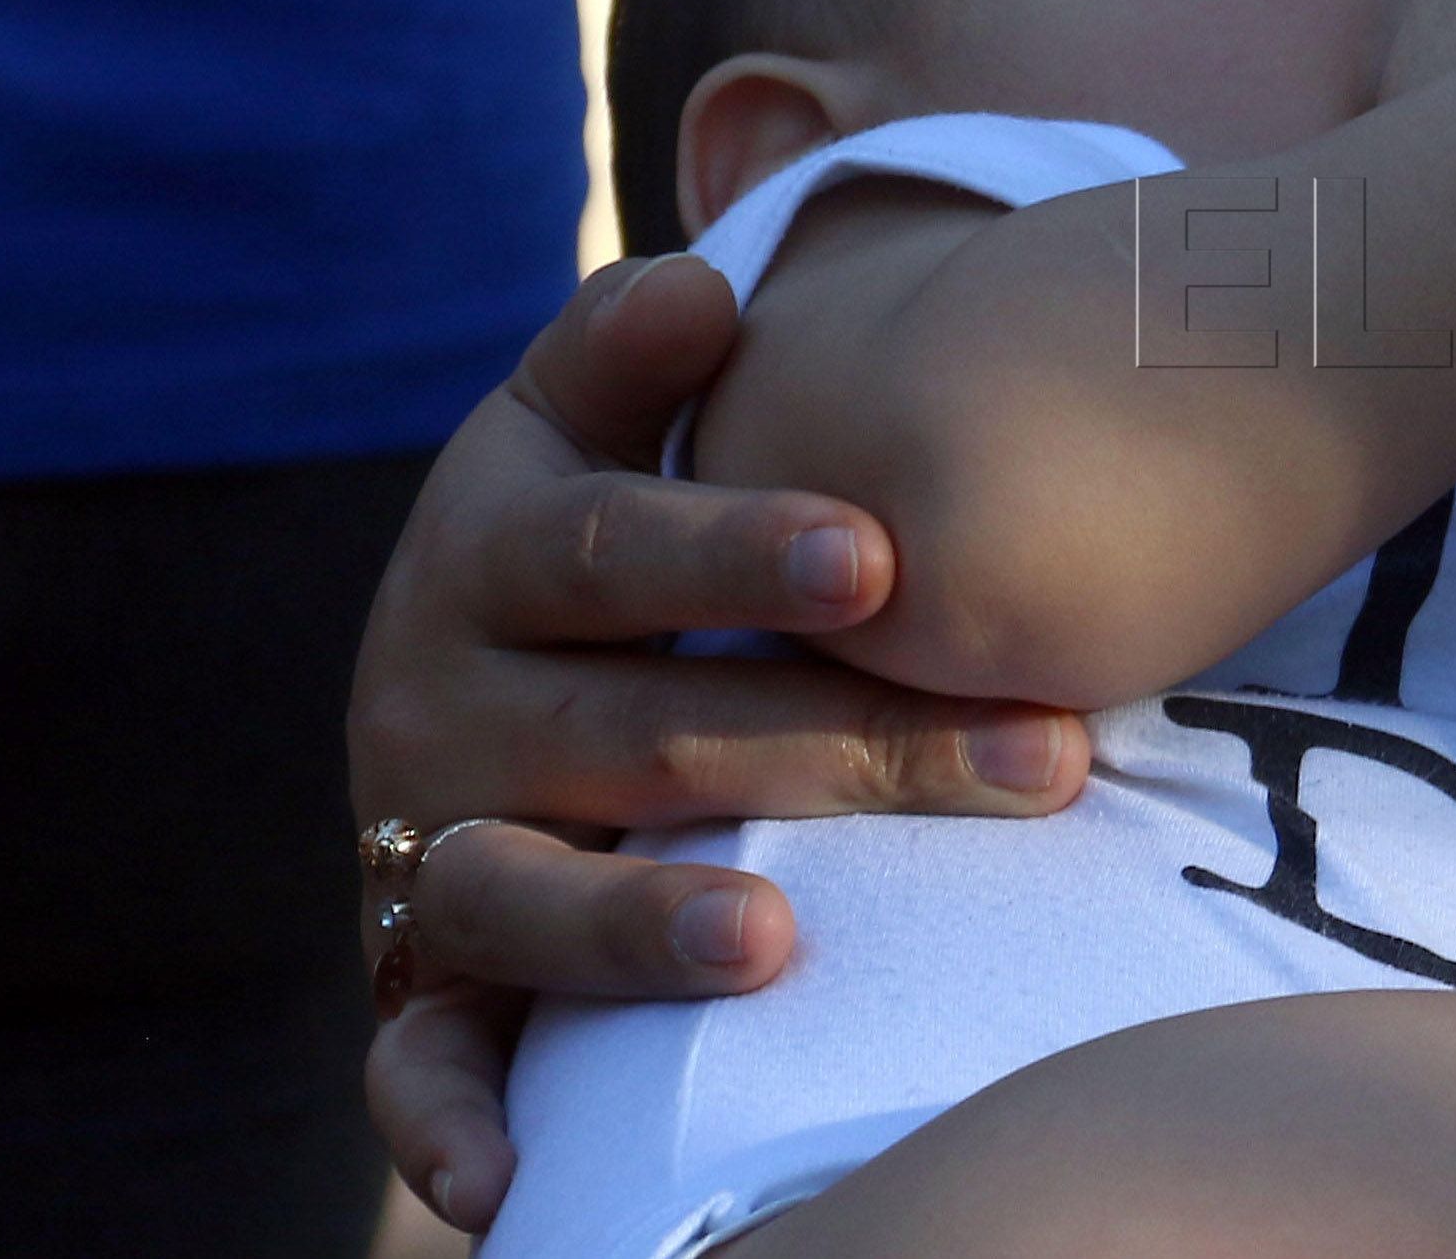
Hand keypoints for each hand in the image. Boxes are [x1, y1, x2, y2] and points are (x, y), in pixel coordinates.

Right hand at [347, 253, 1088, 1228]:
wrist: (457, 665)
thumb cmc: (583, 531)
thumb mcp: (578, 424)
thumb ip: (626, 356)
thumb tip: (701, 287)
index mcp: (491, 548)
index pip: (615, 546)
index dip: (733, 551)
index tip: (876, 555)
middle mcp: (444, 705)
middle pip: (644, 731)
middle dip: (842, 745)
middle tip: (1038, 758)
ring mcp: (431, 851)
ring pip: (529, 897)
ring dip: (646, 925)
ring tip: (779, 938)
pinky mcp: (422, 976)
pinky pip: (416, 1066)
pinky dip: (453, 1126)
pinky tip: (521, 1188)